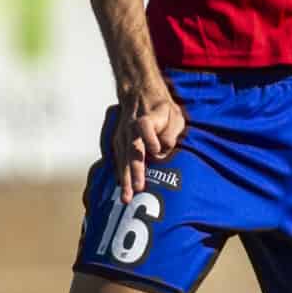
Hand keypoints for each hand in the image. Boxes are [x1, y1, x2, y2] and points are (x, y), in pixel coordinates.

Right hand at [114, 84, 185, 203]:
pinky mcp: (117, 143)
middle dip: (134, 171)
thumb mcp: (174, 115)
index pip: (144, 126)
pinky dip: (120, 175)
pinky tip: (122, 190)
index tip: (156, 150)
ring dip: (124, 179)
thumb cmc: (162, 109)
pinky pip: (118, 161)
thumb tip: (161, 152)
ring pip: (122, 159)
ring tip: (126, 198)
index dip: (150, 138)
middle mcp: (130, 128)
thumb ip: (171, 133)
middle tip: (138, 189)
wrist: (139, 94)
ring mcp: (121, 136)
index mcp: (145, 117)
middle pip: (132, 150)